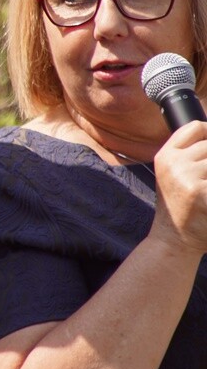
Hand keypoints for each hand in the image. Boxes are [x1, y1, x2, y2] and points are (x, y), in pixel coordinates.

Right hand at [150, 120, 206, 253]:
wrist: (174, 240)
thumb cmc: (180, 207)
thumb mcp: (174, 175)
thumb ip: (189, 156)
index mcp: (166, 156)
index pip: (195, 127)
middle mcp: (174, 163)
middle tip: (206, 178)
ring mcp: (187, 177)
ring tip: (205, 188)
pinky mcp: (200, 192)